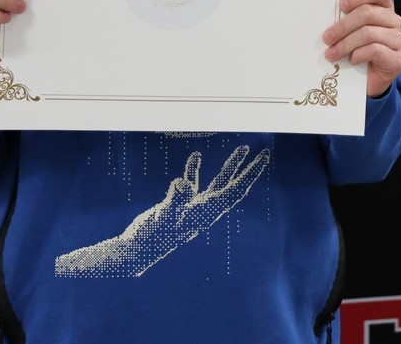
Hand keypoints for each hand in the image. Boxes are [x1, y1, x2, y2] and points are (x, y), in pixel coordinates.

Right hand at [55, 145, 269, 276]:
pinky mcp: (180, 206)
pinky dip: (195, 169)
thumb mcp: (163, 216)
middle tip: (264, 154)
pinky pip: (193, 184)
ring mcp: (193, 208)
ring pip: (218, 183)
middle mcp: (205, 211)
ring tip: (242, 149)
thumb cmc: (150, 238)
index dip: (250, 174)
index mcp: (206, 214)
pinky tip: (195, 156)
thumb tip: (183, 182)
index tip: (263, 158)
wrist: (136, 251)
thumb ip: (175, 200)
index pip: (235, 191)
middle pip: (233, 187)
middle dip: (249, 170)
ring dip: (230, 167)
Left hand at [322, 0, 400, 97]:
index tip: (340, 6)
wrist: (365, 79)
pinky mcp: (398, 60)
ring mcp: (398, 40)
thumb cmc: (355, 45)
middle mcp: (394, 20)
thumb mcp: (350, 23)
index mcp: (384, 6)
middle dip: (342, 26)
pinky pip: (375, 50)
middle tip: (326, 37)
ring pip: (368, 33)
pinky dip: (358, 55)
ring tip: (331, 53)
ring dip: (345, 44)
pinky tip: (351, 60)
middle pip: (367, 13)